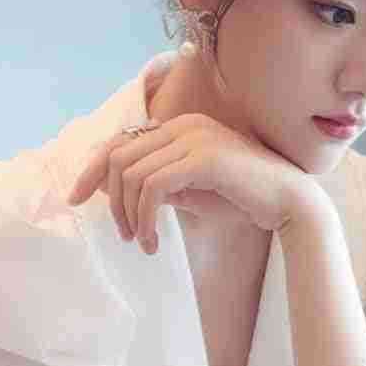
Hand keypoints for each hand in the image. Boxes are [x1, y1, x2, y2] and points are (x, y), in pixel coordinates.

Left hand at [66, 113, 321, 245]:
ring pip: (132, 174)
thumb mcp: (191, 191)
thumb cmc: (243, 200)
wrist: (290, 203)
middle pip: (119, 156)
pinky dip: (145, 218)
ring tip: (143, 241)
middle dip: (111, 199)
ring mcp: (194, 137)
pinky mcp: (203, 157)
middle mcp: (184, 124)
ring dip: (130, 215)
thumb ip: (158, 184)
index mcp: (181, 126)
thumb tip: (117, 192)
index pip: (121, 140)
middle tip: (123, 235)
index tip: (75, 198)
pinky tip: (154, 240)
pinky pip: (153, 187)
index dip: (92, 169)